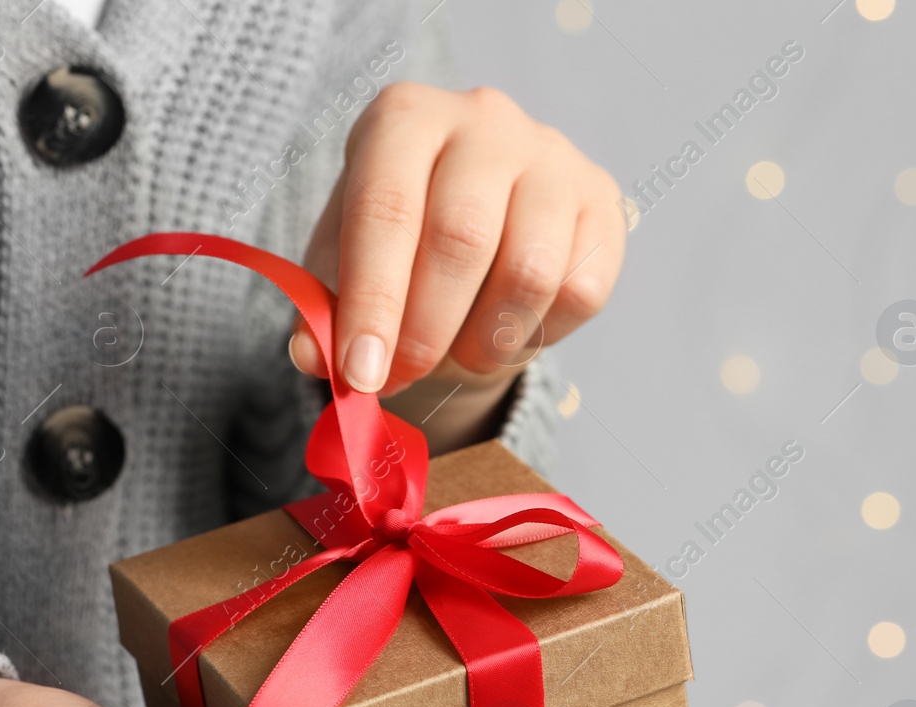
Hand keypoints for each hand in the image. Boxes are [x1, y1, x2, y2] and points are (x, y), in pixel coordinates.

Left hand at [290, 82, 624, 448]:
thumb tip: (314, 355)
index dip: (372, 303)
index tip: (361, 374)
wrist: (473, 225)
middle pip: (460, 238)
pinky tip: (505, 332)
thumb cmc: (394, 242)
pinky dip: (538, 334)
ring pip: (529, 271)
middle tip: (400, 378)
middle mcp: (483, 119)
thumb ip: (323, 306)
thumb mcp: (342, 264)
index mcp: (404, 118)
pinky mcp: (601, 200)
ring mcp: (552, 155)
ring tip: (456, 358)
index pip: (386, 212)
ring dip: (485, 342)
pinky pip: (580, 290)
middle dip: (425, 330)